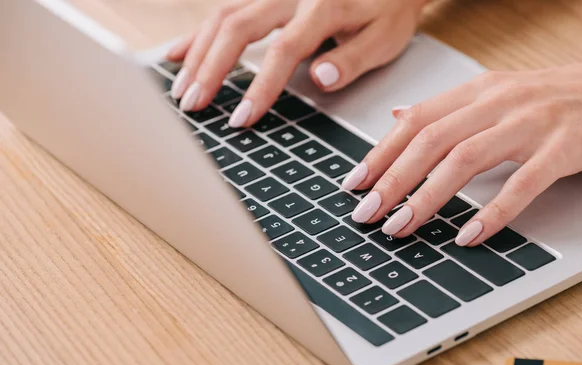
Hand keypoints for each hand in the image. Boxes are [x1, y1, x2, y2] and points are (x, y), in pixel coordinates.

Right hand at [166, 0, 427, 126]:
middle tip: (193, 105)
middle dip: (211, 69)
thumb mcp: (384, 38)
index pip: (284, 49)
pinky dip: (197, 35)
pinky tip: (176, 54)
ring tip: (181, 90)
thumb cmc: (387, 10)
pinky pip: (222, 9)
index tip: (242, 118)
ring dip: (198, 54)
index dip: (261, 86)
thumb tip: (320, 78)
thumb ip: (352, 59)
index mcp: (323, 7)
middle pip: (238, 27)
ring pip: (223, 16)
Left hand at [343, 63, 581, 245]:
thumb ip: (445, 108)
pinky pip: (521, 184)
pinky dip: (491, 212)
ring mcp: (531, 123)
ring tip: (399, 227)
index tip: (354, 184)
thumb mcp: (494, 93)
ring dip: (426, 197)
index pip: (415, 121)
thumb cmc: (555, 98)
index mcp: (477, 91)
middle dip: (392, 180)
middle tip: (366, 213)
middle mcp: (497, 102)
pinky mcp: (564, 148)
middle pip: (430, 141)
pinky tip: (466, 235)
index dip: (380, 154)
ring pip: (464, 159)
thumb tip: (398, 114)